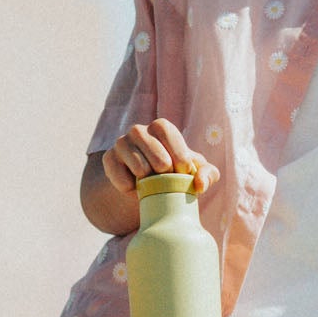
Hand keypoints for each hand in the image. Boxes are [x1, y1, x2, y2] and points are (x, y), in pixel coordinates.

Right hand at [102, 119, 220, 196]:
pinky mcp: (109, 161)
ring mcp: (121, 144)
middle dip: (165, 170)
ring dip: (149, 181)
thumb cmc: (175, 174)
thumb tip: (199, 185)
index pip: (167, 132)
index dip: (178, 154)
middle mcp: (138, 130)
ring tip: (151, 183)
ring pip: (138, 166)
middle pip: (154, 151)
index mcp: (160, 127)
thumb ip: (208, 175)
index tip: (183, 171)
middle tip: (167, 178)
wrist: (144, 187)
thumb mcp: (196, 173)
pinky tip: (136, 188)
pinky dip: (132, 189)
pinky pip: (121, 179)